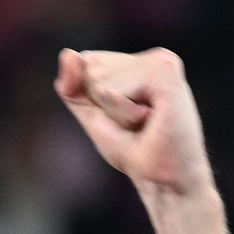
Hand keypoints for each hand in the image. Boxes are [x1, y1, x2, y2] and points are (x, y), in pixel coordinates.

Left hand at [54, 48, 213, 196]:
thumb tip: (68, 53)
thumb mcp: (92, 114)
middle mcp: (154, 57)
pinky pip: (113, 90)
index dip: (93, 99)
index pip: (86, 62)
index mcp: (141, 61)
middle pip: (90, 67)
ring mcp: (162, 63)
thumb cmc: (132, 149)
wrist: (163, 180)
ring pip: (100, 80)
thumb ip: (73, 86)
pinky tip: (151, 121)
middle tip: (136, 125)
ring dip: (116, 113)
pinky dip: (123, 114)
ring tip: (146, 124)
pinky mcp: (166, 75)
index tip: (125, 119)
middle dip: (103, 105)